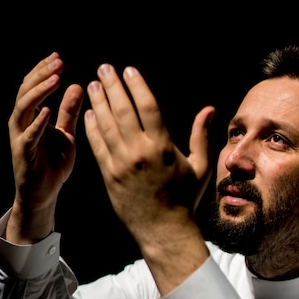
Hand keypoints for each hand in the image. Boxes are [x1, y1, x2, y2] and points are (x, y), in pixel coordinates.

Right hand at [6, 53, 83, 242]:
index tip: (58, 57)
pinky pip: (29, 134)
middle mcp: (22, 122)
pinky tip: (47, 110)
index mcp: (32, 115)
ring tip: (56, 78)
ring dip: (39, 91)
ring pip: (24, 107)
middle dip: (41, 74)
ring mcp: (20, 136)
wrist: (44, 193)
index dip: (44, 70)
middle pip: (26, 91)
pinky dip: (37, 122)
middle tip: (58, 62)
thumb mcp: (66, 133)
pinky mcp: (23, 152)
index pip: (34, 86)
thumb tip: (78, 85)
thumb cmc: (54, 163)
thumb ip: (69, 111)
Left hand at [85, 63, 213, 292]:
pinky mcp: (109, 176)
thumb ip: (201, 135)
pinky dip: (92, 128)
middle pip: (123, 110)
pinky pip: (97, 146)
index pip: (148, 106)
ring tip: (93, 84)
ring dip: (98, 102)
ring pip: (106, 125)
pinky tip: (89, 113)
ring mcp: (122, 164)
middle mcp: (140, 152)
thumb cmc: (184, 198)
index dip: (136, 85)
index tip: (128, 70)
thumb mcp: (200, 166)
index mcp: (163, 147)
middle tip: (104, 68)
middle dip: (112, 86)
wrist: (164, 230)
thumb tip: (209, 108)